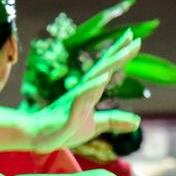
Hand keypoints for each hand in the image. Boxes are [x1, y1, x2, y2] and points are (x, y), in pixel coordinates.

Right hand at [34, 33, 143, 150]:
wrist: (37, 138)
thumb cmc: (64, 129)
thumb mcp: (95, 126)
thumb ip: (114, 121)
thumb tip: (138, 122)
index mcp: (90, 92)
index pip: (107, 70)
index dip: (119, 54)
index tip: (134, 39)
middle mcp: (83, 91)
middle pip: (103, 68)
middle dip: (118, 52)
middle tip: (134, 36)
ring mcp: (75, 101)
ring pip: (95, 78)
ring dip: (110, 64)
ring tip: (125, 51)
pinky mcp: (68, 114)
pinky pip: (81, 98)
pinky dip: (92, 86)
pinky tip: (104, 78)